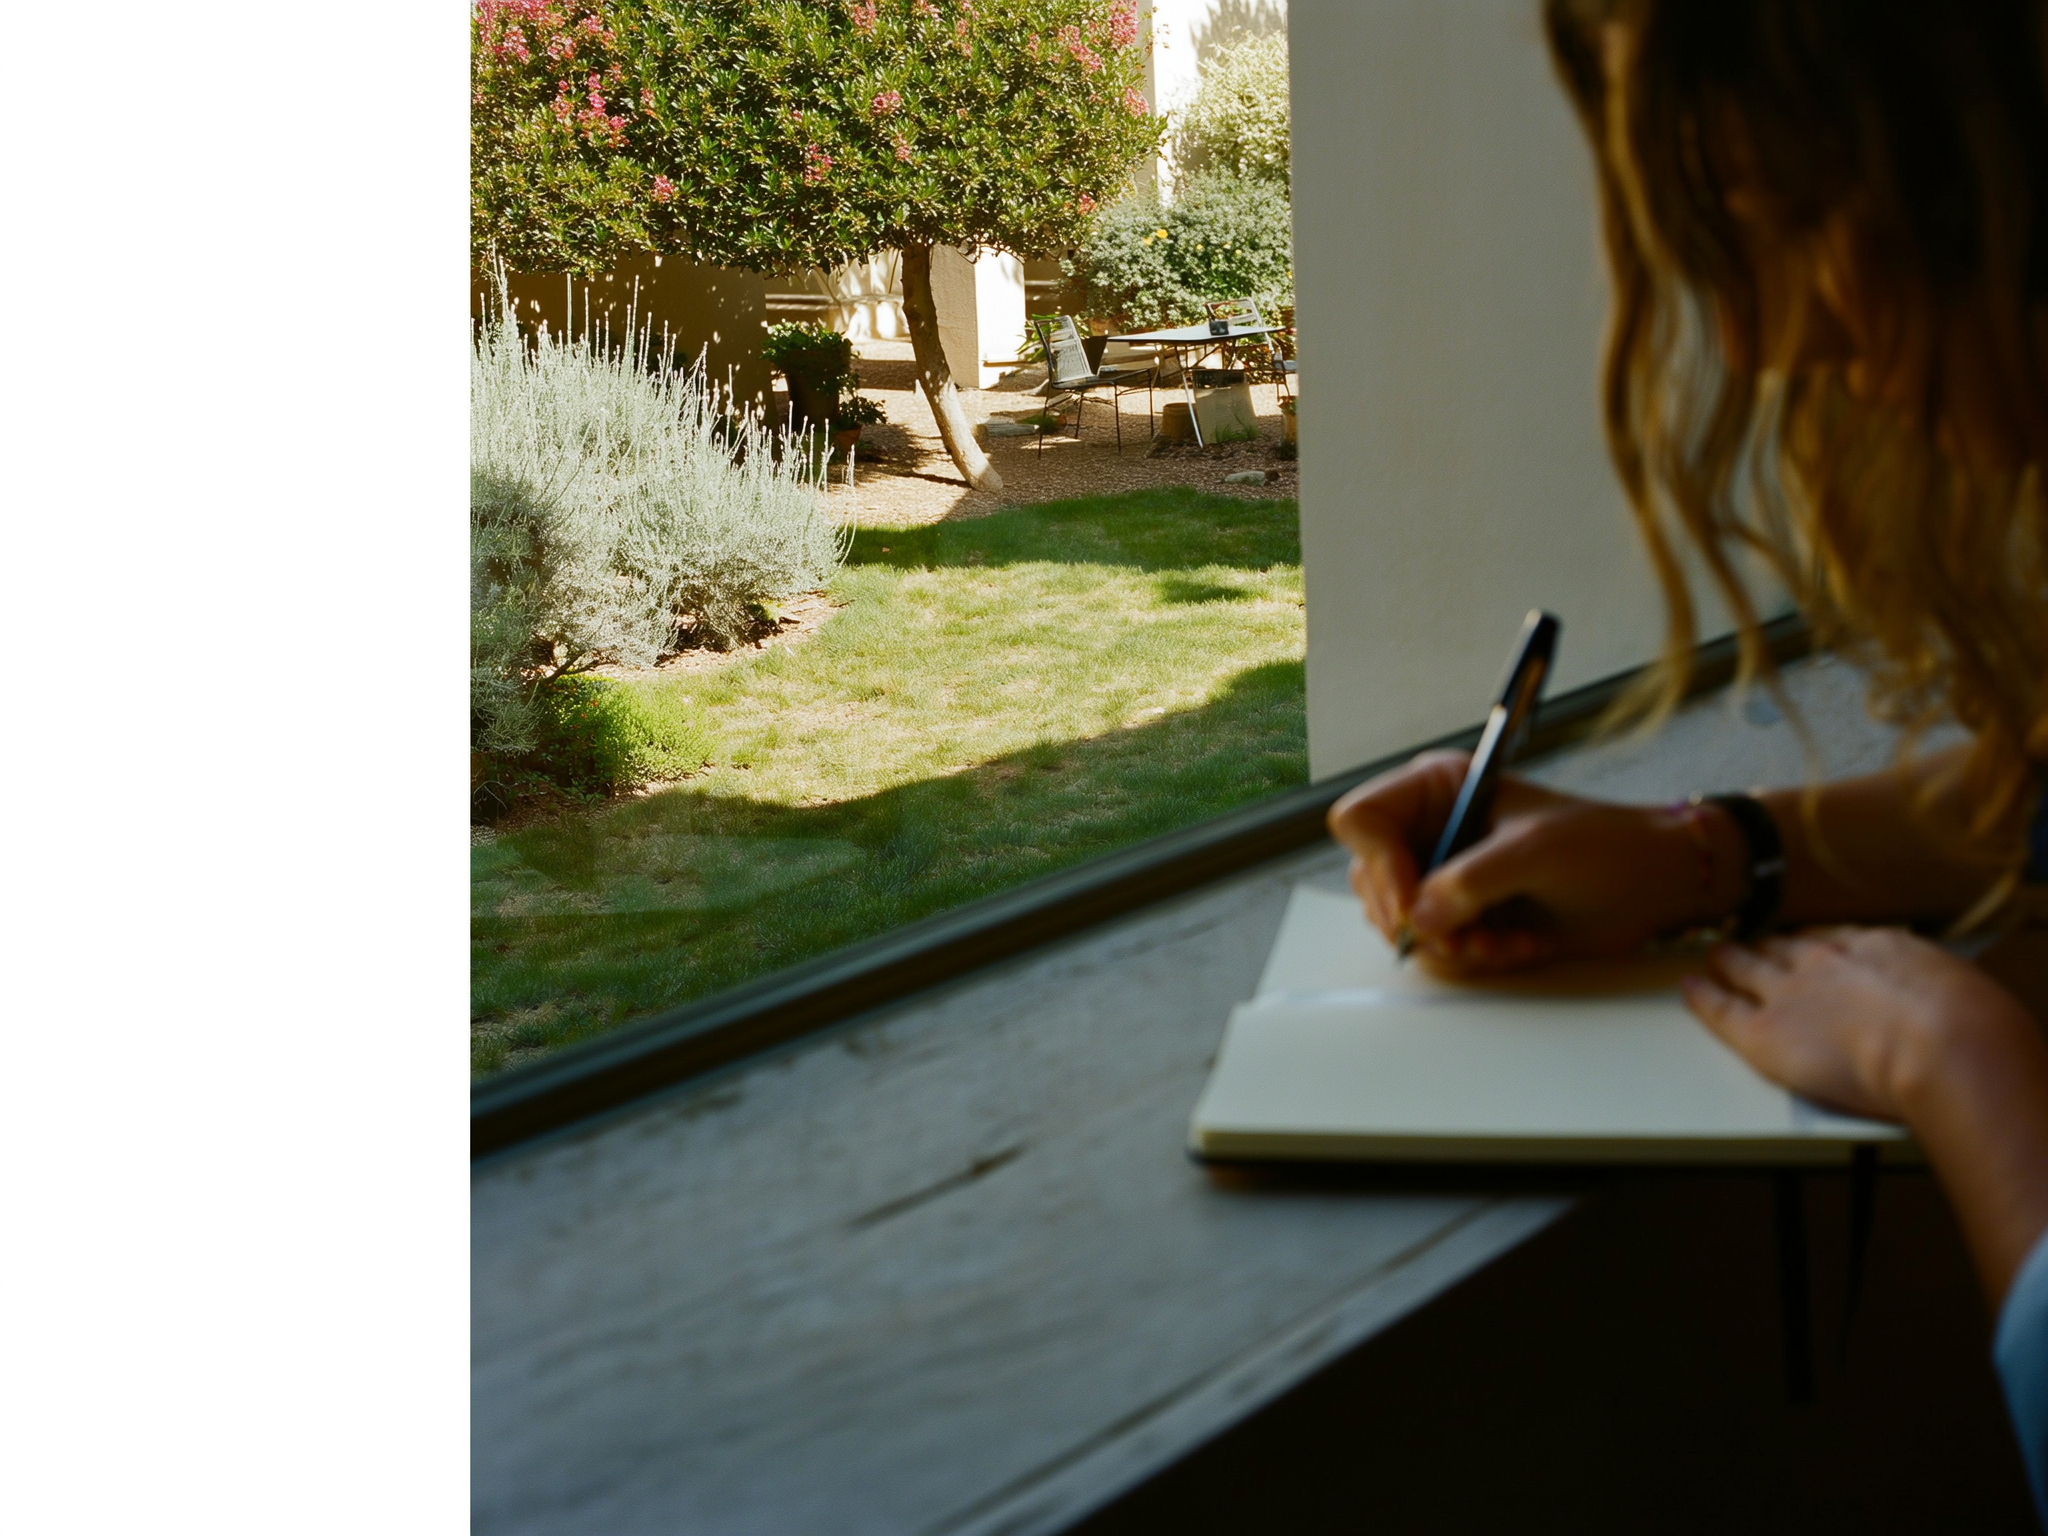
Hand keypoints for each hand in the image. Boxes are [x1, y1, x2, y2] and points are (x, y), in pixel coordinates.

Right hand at [1326, 751, 1714, 970]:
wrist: (1653, 884)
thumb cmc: (1603, 846)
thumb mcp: (1536, 853)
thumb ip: (1470, 881)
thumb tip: (1419, 918)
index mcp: (1438, 789)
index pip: (1362, 820)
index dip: (1380, 864)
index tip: (1416, 901)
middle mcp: (1430, 829)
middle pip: (1372, 880)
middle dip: (1421, 918)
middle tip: (1468, 933)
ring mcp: (1443, 875)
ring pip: (1401, 923)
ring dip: (1453, 944)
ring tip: (1506, 938)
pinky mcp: (1463, 914)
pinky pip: (1436, 948)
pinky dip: (1475, 957)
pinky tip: (1519, 943)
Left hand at [1683, 927, 2035, 1121]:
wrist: (1940, 1044)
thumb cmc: (1969, 1026)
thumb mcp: (1958, 990)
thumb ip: (1933, 989)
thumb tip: (1941, 999)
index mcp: (1877, 948)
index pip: (1837, 943)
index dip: (1820, 947)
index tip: (1813, 947)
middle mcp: (1825, 962)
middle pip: (1785, 948)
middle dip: (1767, 946)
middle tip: (1751, 943)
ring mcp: (1789, 993)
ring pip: (1746, 968)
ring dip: (1729, 961)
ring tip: (1715, 956)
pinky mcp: (1762, 1032)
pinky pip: (1720, 1008)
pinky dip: (1701, 996)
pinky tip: (1688, 987)